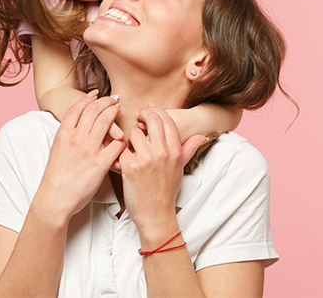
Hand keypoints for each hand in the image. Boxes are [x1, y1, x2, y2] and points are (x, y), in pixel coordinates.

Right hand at [37, 91, 125, 220]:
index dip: (88, 98)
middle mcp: (75, 138)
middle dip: (106, 101)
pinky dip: (121, 139)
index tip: (96, 93)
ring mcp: (88, 150)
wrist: (55, 198)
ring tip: (120, 110)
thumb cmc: (55, 177)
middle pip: (94, 110)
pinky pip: (116, 145)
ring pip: (106, 121)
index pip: (77, 107)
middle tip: (114, 99)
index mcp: (63, 134)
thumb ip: (68, 136)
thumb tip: (78, 127)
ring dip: (115, 113)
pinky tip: (123, 138)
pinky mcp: (99, 164)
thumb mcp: (57, 150)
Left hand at [118, 103, 205, 229]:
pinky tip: (122, 160)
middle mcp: (163, 153)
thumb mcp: (180, 169)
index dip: (157, 110)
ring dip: (131, 139)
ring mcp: (147, 159)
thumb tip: (202, 136)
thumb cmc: (166, 192)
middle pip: (152, 120)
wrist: (155, 215)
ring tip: (132, 149)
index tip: (149, 107)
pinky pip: (122, 149)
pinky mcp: (131, 167)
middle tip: (138, 120)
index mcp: (175, 151)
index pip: (167, 121)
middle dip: (143, 116)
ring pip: (134, 133)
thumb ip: (188, 149)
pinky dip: (120, 153)